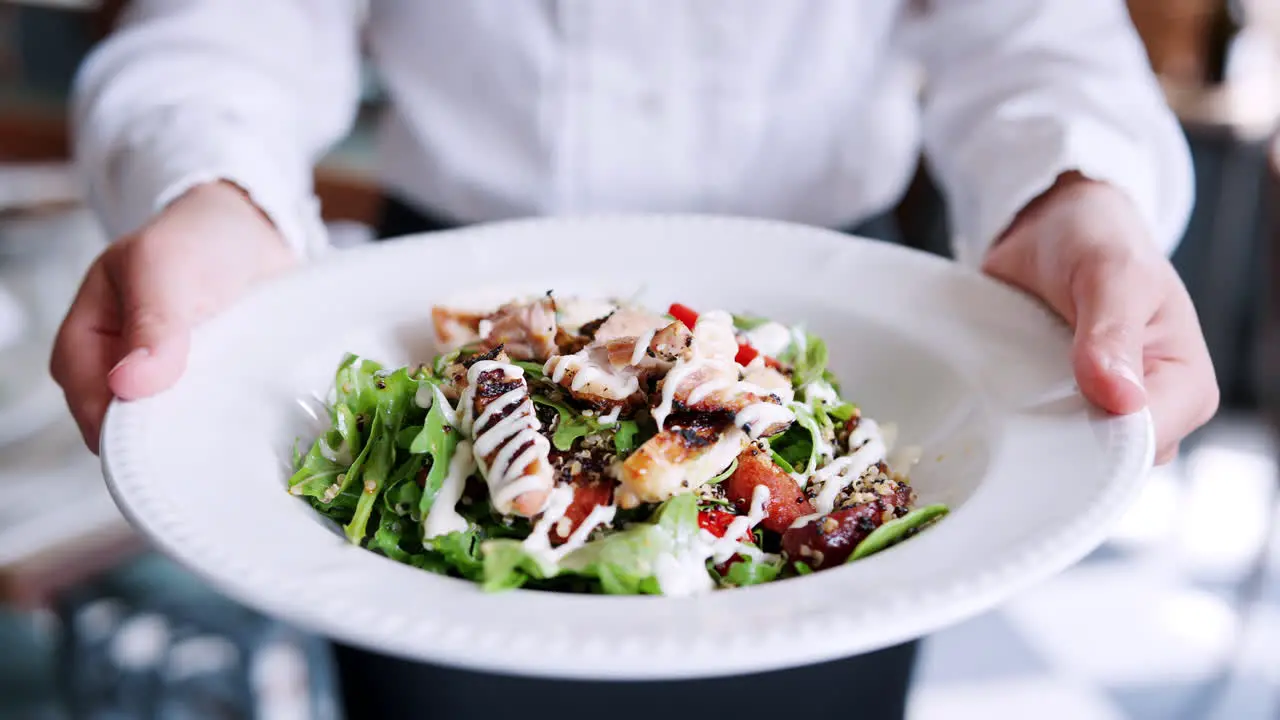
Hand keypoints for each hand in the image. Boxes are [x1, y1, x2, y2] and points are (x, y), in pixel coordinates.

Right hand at [51, 181, 296, 452]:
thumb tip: (129, 385)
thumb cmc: (194, 240)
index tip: (168, 439)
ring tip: (233, 423)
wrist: (251, 231)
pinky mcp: (203, 388)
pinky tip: (247, 418)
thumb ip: (152, 322)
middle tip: (210, 435)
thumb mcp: (164, 265)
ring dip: (199, 430)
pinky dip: (224, 420)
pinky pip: (205, 420)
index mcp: (85, 341)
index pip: (91, 405)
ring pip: (170, 430)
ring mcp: (163, 383)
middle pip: (128, 428)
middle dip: (164, 438)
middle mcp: (118, 370)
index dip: (122, 429)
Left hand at [982, 173, 1218, 464]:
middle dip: (1060, 443)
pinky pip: (1037, 436)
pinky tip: (995, 401)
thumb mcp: (1111, 273)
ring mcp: (1101, 413)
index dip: (1099, 441)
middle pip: (1105, 462)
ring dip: (1032, 432)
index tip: (1051, 416)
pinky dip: (1015, 421)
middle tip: (1018, 403)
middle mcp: (1149, 410)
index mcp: (1186, 387)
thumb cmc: (1097, 241)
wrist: (1051, 226)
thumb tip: (1120, 397)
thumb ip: (1112, 333)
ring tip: (1007, 393)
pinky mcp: (1060, 408)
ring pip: (1066, 454)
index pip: (1144, 444)